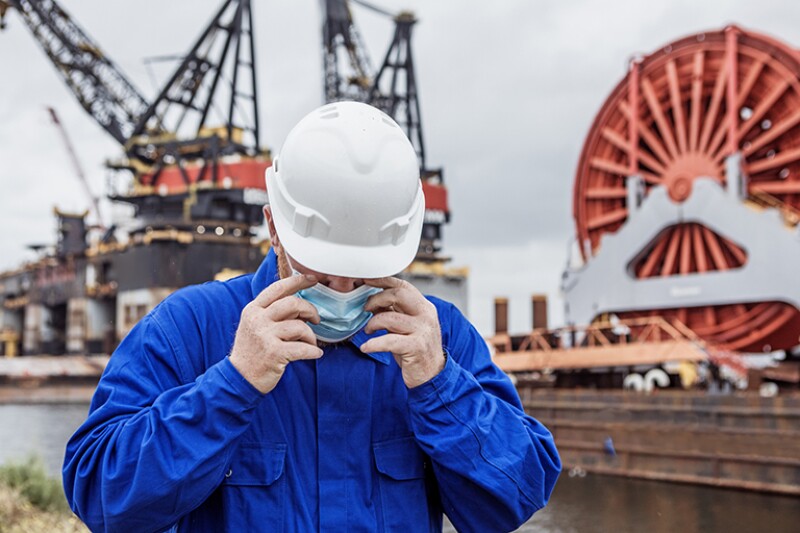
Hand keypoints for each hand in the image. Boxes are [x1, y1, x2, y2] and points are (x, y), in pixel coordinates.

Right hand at [229, 274, 322, 393]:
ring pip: (300, 326)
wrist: (240, 377)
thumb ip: (273, 312)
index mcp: (253, 309)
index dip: (298, 281)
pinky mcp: (274, 353)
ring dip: (311, 336)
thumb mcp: (255, 325)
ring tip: (310, 343)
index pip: (278, 288)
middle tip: (316, 319)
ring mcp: (265, 335)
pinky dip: (313, 351)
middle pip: (293, 303)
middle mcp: (258, 319)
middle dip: (310, 309)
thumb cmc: (253, 350)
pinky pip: (303, 348)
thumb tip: (299, 302)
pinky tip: (315, 354)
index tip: (312, 279)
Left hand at [359, 277, 444, 387]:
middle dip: (376, 299)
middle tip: (366, 309)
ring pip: (390, 317)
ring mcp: (422, 330)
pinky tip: (366, 347)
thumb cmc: (415, 349)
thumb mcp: (406, 327)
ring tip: (368, 330)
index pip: (403, 286)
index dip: (383, 281)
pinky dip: (373, 344)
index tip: (366, 279)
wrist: (432, 374)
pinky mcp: (416, 347)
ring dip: (373, 323)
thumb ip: (393, 312)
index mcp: (424, 307)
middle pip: (398, 295)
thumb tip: (372, 301)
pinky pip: (388, 341)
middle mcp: (426, 315)